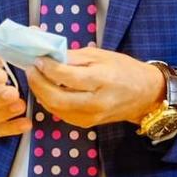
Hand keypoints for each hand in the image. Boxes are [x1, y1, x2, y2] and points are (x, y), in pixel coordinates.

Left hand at [26, 47, 163, 127]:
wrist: (145, 95)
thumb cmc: (124, 69)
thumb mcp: (100, 55)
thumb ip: (72, 56)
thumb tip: (47, 52)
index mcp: (101, 80)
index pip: (67, 76)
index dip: (48, 67)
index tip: (38, 58)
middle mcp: (96, 102)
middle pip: (57, 97)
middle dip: (38, 83)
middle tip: (30, 69)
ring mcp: (91, 116)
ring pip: (55, 108)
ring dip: (40, 92)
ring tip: (35, 77)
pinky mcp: (87, 124)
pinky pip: (61, 114)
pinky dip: (49, 102)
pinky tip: (46, 90)